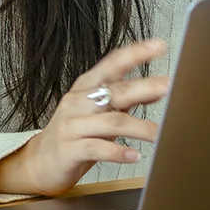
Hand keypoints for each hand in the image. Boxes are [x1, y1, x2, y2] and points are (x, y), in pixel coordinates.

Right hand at [0, 40, 168, 196]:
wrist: (40, 163)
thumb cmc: (75, 134)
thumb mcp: (99, 112)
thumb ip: (125, 100)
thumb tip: (157, 90)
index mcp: (86, 87)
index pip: (112, 63)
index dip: (135, 53)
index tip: (158, 46)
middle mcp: (78, 102)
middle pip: (116, 91)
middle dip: (145, 88)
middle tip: (170, 86)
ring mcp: (72, 125)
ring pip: (111, 122)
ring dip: (140, 127)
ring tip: (161, 133)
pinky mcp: (69, 150)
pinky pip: (97, 149)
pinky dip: (117, 152)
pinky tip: (134, 155)